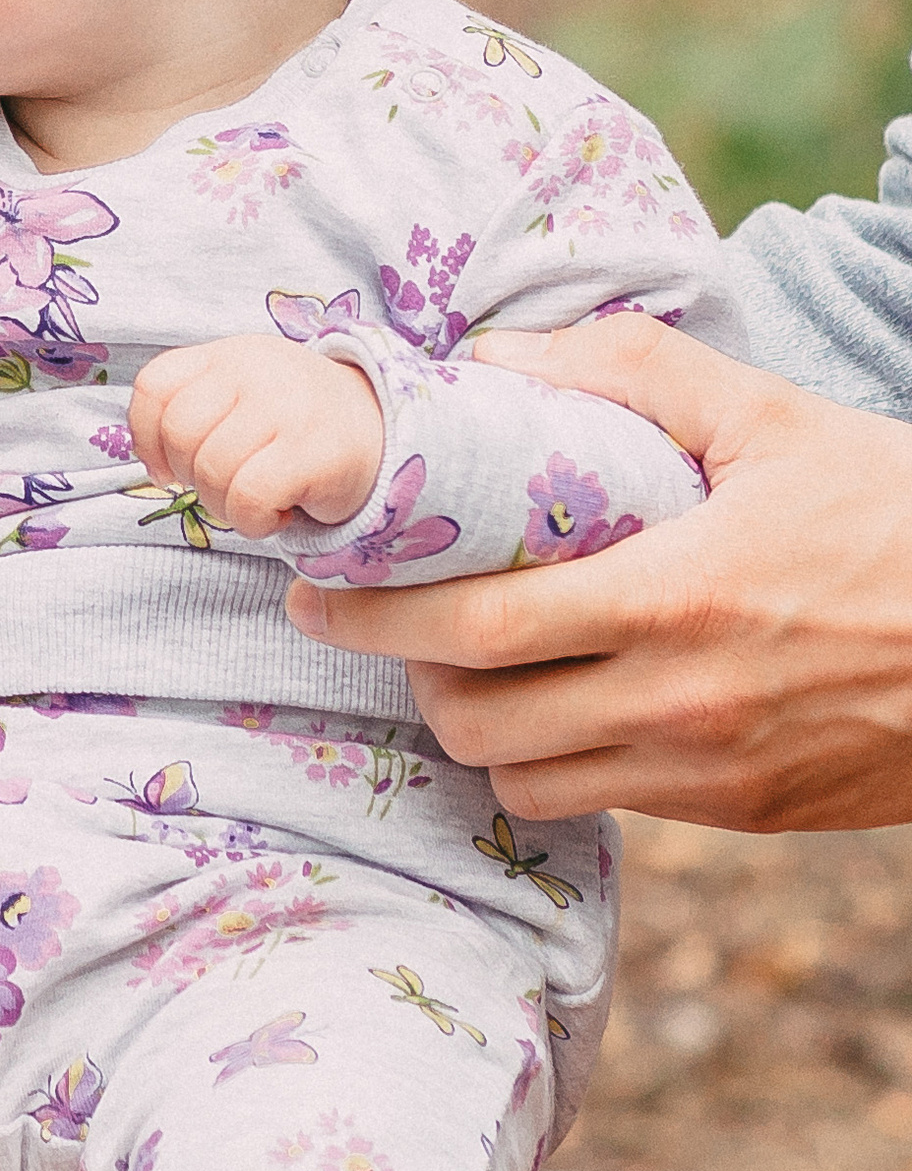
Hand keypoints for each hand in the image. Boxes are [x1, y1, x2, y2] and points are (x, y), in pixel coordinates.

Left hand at [131, 336, 384, 535]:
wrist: (386, 431)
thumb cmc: (297, 425)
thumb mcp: (244, 397)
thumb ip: (196, 411)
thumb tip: (157, 466)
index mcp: (229, 355)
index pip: (155, 387)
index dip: (146, 439)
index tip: (168, 470)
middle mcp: (254, 370)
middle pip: (179, 434)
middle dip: (192, 477)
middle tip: (229, 486)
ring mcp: (284, 406)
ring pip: (211, 471)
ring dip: (226, 506)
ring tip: (258, 500)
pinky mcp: (312, 450)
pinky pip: (248, 498)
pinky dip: (254, 521)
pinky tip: (278, 512)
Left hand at [287, 316, 911, 830]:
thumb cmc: (897, 515)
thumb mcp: (776, 418)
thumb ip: (634, 371)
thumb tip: (498, 354)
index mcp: (677, 599)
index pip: (476, 629)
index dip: (375, 618)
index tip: (316, 590)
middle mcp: (680, 703)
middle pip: (476, 722)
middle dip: (413, 676)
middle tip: (389, 623)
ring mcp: (710, 773)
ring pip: (527, 784)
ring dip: (480, 731)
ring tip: (474, 667)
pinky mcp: (743, 816)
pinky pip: (606, 806)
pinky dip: (558, 764)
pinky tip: (563, 703)